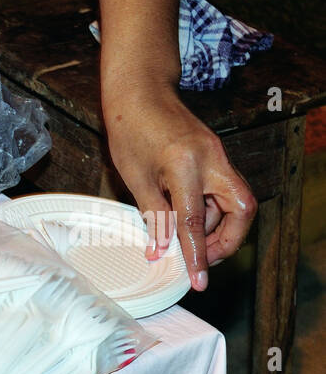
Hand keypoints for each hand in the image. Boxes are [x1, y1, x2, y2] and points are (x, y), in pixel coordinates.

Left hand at [103, 87, 255, 290]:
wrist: (139, 91)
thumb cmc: (130, 129)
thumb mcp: (135, 178)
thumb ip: (153, 216)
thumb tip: (161, 252)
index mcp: (186, 166)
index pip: (196, 222)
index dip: (198, 256)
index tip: (199, 281)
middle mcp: (212, 159)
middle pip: (242, 209)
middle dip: (228, 240)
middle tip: (202, 258)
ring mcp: (218, 155)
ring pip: (235, 201)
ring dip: (216, 225)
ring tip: (184, 238)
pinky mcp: (216, 154)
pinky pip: (223, 189)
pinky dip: (210, 209)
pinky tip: (184, 217)